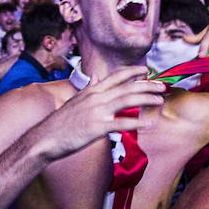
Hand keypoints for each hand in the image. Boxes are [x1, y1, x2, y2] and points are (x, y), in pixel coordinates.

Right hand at [35, 67, 166, 160]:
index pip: (116, 76)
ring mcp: (97, 111)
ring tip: (160, 100)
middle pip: (127, 87)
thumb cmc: (60, 123)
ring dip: (146, 99)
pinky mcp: (97, 127)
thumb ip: (89, 89)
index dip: (133, 72)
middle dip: (147, 85)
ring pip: (127, 100)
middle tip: (163, 86)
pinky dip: (137, 123)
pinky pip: (122, 123)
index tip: (147, 70)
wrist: (45, 138)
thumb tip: (96, 77)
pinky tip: (149, 124)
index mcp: (91, 90)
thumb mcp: (75, 100)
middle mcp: (96, 97)